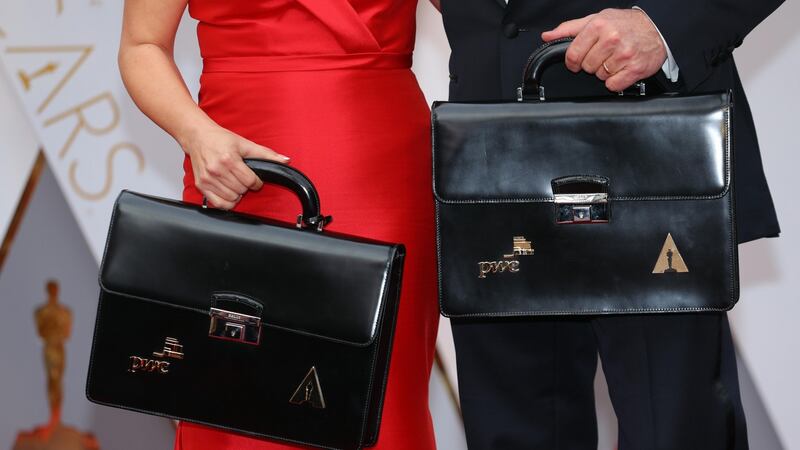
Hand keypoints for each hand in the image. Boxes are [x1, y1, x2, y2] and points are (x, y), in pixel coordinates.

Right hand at [180, 124, 289, 209]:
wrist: (198, 137)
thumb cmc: (220, 139)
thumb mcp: (245, 144)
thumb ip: (266, 154)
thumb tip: (285, 160)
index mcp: (229, 160)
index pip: (250, 181)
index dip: (256, 182)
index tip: (254, 179)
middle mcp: (216, 170)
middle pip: (241, 190)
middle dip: (246, 186)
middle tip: (242, 177)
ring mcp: (207, 179)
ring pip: (232, 198)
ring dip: (237, 193)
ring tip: (234, 182)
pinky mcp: (201, 185)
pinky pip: (219, 204)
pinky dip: (227, 202)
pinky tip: (228, 192)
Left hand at [542, 8, 666, 91]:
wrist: (656, 28)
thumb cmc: (625, 24)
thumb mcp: (596, 19)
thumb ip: (569, 29)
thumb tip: (547, 36)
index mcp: (598, 26)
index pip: (573, 55)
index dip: (573, 61)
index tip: (578, 60)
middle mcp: (611, 39)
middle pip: (586, 67)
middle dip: (592, 64)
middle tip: (603, 55)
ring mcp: (624, 55)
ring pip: (599, 76)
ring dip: (604, 72)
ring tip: (614, 59)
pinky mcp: (634, 69)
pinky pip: (613, 85)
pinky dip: (615, 81)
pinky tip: (621, 69)